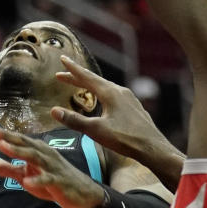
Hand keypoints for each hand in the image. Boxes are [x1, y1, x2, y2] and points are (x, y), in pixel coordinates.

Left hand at [0, 124, 104, 207]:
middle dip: (9, 137)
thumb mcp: (24, 174)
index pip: (18, 140)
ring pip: (35, 157)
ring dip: (19, 151)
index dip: (3, 135)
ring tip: (4, 147)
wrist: (82, 192)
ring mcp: (52, 167)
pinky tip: (26, 182)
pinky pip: (48, 180)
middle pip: (25, 144)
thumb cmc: (50, 179)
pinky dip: (37, 181)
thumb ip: (3, 167)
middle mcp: (44, 154)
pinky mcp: (59, 182)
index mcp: (36, 150)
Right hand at [52, 56, 182, 190]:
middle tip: (62, 74)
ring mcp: (130, 99)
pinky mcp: (135, 108)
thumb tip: (53, 111)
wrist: (153, 148)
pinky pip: (115, 96)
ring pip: (106, 88)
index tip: (63, 59)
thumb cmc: (125, 138)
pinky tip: (104, 102)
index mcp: (110, 93)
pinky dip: (102, 94)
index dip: (72, 69)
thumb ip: (74, 120)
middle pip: (95, 81)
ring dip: (91, 86)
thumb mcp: (96, 130)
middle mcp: (121, 92)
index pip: (87, 77)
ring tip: (81, 86)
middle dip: (78, 77)